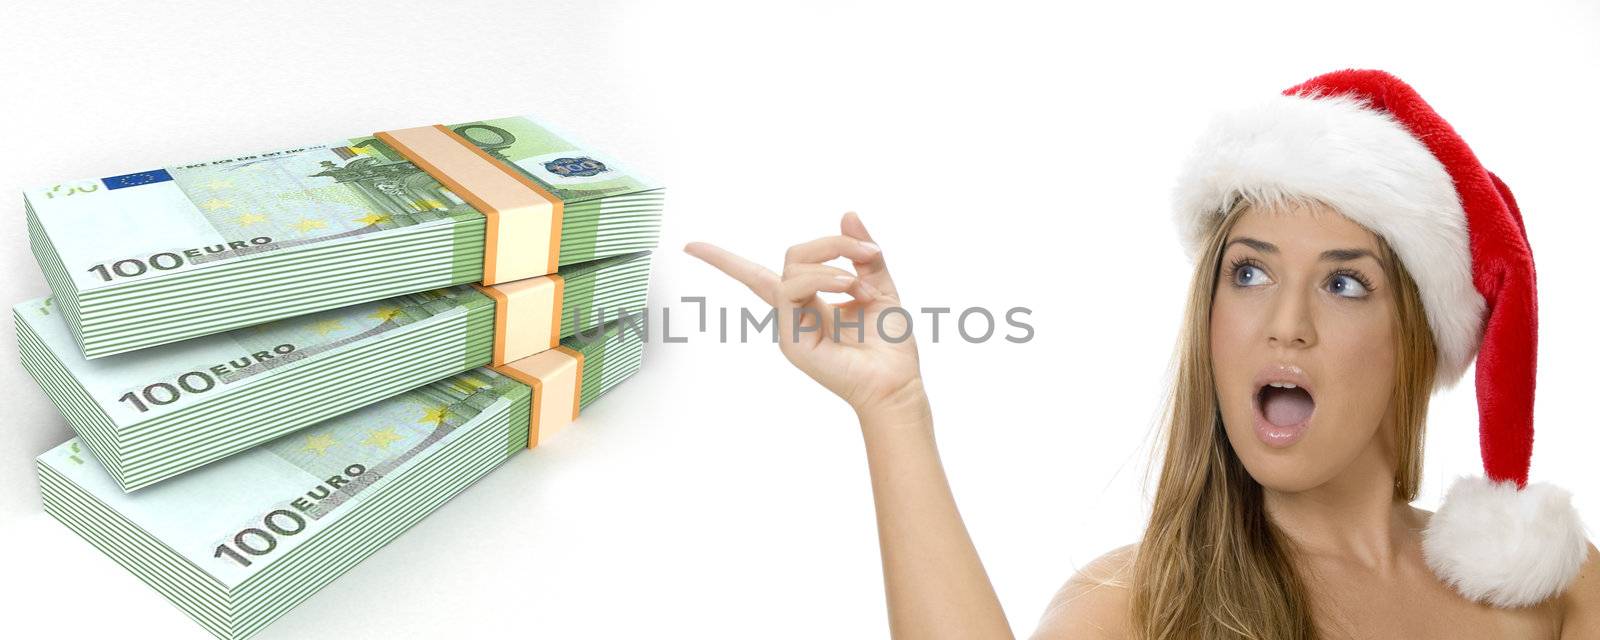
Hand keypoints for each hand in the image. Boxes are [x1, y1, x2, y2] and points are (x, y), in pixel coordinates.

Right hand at [685, 212, 926, 420]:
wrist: (896, 381)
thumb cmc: (890, 344)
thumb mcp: (880, 285)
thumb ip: (863, 254)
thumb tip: (848, 214)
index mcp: (810, 301)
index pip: (758, 275)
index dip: (723, 260)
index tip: (690, 246)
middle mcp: (795, 312)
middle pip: (791, 257)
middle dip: (828, 244)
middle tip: (867, 252)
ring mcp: (790, 326)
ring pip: (791, 271)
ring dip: (830, 264)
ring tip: (860, 283)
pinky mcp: (791, 339)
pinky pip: (792, 291)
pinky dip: (822, 278)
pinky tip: (850, 287)